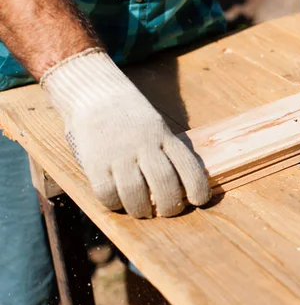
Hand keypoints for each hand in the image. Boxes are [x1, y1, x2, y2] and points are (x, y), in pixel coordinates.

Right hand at [41, 48, 210, 217]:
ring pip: (136, 194)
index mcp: (163, 136)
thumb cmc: (130, 117)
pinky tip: (119, 200)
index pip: (189, 166)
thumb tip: (182, 185)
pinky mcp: (95, 161)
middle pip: (165, 184)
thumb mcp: (156, 127)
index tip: (199, 201)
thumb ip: (167, 151)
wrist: (94, 93)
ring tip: (144, 211)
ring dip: (142, 210)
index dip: (198, 188)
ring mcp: (118, 154)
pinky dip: (115, 203)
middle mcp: (144, 145)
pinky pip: (107, 192)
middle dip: (170, 206)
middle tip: (168, 211)